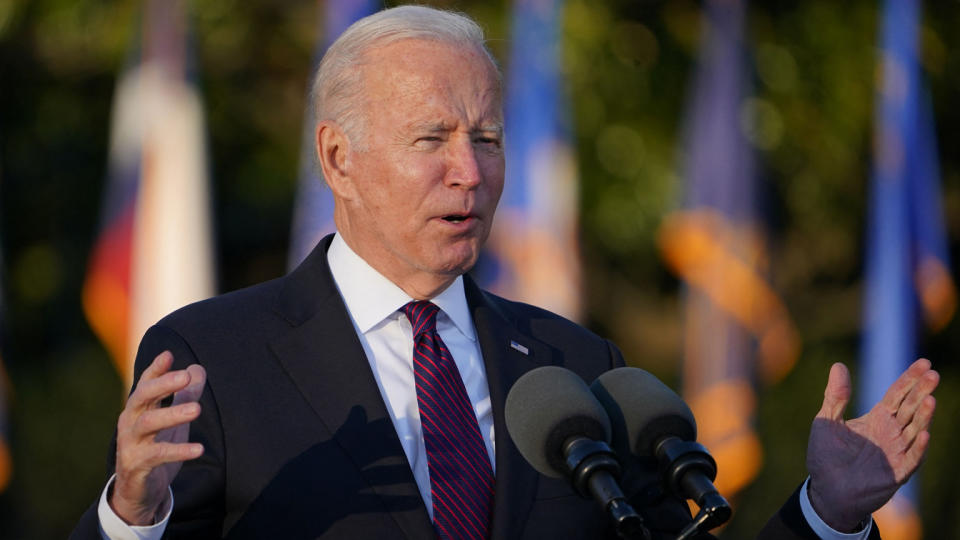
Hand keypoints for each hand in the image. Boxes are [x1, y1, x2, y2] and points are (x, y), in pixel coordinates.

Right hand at [109, 351, 206, 524]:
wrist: (136, 491)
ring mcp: (131, 443)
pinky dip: (178, 451)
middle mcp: (130, 422)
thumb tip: (197, 368)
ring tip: (197, 409)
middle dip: (163, 385)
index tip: (169, 355)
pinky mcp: (136, 465)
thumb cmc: (154, 448)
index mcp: (138, 409)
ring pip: (148, 423)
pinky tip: (199, 449)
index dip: (156, 369)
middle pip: (142, 397)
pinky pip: (158, 455)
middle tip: (185, 376)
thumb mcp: (172, 420)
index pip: (145, 384)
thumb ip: (185, 395)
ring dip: (172, 414)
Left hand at [806, 359, 937, 531]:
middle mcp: (892, 433)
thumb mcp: (826, 422)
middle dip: (922, 391)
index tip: (924, 362)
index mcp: (877, 419)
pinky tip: (923, 433)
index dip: (910, 379)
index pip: (898, 394)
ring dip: (924, 416)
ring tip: (930, 399)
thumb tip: (838, 365)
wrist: (827, 491)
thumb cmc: (827, 457)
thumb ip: (835, 396)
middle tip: (933, 374)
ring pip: (915, 430)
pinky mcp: (897, 472)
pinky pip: (911, 458)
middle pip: (911, 407)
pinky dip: (918, 447)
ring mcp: (897, 452)